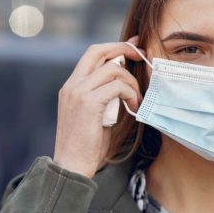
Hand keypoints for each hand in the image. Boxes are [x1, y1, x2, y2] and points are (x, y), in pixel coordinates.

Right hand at [53, 36, 144, 177]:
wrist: (71, 166)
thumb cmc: (85, 147)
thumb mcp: (94, 116)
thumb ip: (104, 97)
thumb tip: (124, 85)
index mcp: (71, 86)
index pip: (92, 55)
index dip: (114, 47)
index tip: (133, 46)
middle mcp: (72, 85)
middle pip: (99, 51)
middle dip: (123, 48)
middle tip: (142, 55)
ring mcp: (78, 92)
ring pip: (113, 69)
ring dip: (131, 82)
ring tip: (136, 99)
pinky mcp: (89, 102)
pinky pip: (117, 86)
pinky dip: (131, 94)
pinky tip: (133, 107)